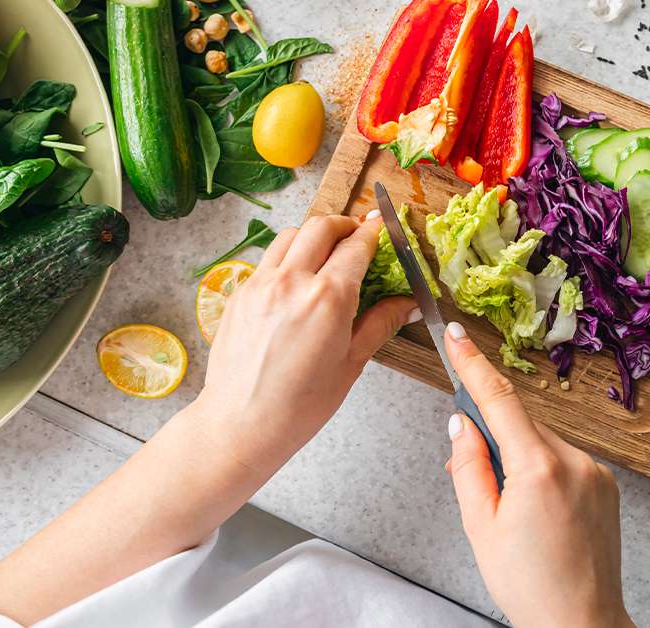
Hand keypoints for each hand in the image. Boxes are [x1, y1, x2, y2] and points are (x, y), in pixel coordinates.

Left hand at [196, 212, 417, 471]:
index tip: (383, 228)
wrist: (241, 425)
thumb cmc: (299, 405)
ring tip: (327, 251)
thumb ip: (380, 322)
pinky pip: (268, 259)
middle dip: (345, 224)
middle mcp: (291, 282)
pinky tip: (297, 278)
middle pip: (321, 226)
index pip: (357, 245)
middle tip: (358, 235)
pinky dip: (287, 256)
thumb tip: (409, 304)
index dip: (375, 232)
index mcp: (327, 298)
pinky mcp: (240, 293)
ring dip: (313, 235)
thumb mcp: (351, 363)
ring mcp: (260, 284)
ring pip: (290, 235)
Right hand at [443, 322, 631, 627]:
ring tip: (511, 510)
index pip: (499, 399)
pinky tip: (537, 510)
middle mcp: (574, 461)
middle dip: (493, 436)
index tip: (458, 335)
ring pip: (542, 442)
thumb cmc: (530, 585)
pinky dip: (543, 471)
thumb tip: (461, 425)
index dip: (474, 364)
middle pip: (521, 423)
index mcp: (538, 468)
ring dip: (520, 458)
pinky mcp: (606, 484)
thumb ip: (467, 466)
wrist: (581, 623)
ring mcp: (595, 471)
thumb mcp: (479, 526)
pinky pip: (564, 460)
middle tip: (471, 469)